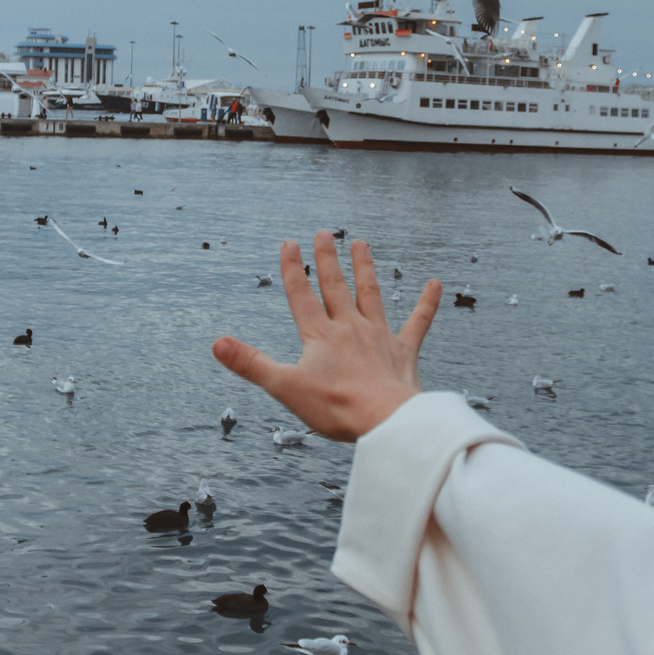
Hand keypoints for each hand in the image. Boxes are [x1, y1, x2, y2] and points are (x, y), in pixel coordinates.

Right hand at [212, 231, 441, 440]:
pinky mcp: (403, 352)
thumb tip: (217, 343)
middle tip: (325, 234)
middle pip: (336, 287)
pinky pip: (418, 322)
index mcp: (319, 335)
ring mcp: (379, 337)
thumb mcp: (285, 387)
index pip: (301, 295)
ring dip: (365, 269)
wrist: (385, 420)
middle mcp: (349, 327)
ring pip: (371, 294)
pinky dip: (427, 303)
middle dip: (328, 260)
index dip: (293, 270)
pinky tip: (436, 284)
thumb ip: (251, 363)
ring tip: (362, 245)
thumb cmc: (336, 407)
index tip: (289, 243)